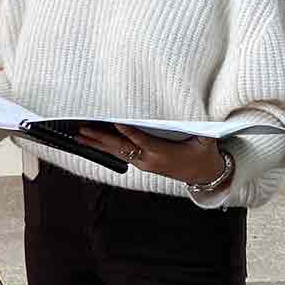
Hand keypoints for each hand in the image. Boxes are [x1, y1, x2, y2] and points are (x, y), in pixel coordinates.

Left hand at [75, 124, 228, 185]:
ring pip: (117, 152)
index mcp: (163, 153)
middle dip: (101, 138)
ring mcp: (143, 163)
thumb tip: (197, 109)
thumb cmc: (203, 154)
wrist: (203, 174)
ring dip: (97, 143)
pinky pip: (120, 154)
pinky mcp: (140, 164)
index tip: (115, 121)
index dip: (128, 131)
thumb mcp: (205, 139)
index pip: (141, 141)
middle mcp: (149, 160)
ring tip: (80, 136)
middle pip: (121, 148)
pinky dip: (105, 147)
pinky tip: (93, 142)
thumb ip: (200, 126)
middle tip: (84, 129)